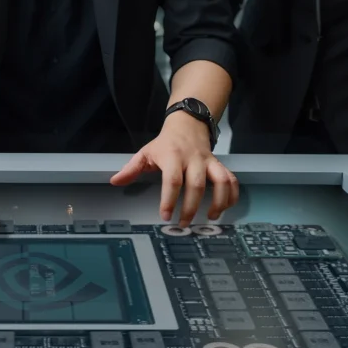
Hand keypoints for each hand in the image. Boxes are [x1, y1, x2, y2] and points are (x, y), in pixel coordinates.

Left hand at [109, 112, 238, 225]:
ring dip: (219, 202)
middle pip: (196, 184)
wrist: (187, 124)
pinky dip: (232, 195)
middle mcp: (193, 159)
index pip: (172, 179)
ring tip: (210, 217)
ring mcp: (209, 162)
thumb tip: (115, 181)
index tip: (166, 215)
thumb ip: (131, 169)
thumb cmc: (165, 143)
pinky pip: (232, 180)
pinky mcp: (219, 164)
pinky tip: (226, 207)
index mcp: (172, 156)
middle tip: (183, 223)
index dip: (169, 199)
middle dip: (191, 207)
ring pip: (221, 181)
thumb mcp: (146, 152)